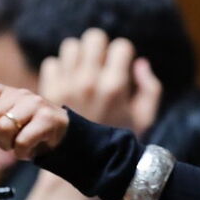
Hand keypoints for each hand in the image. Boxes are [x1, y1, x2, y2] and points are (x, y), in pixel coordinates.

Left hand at [0, 56, 68, 159]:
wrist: (64, 135)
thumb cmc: (31, 127)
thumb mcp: (10, 119)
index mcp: (6, 95)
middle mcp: (19, 95)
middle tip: (5, 142)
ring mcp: (34, 105)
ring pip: (4, 130)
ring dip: (8, 146)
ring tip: (20, 145)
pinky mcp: (47, 119)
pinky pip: (21, 142)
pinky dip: (21, 153)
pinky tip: (30, 151)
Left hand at [39, 28, 161, 136]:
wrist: (83, 162)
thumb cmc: (119, 140)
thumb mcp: (144, 118)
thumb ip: (150, 87)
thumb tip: (140, 62)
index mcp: (115, 87)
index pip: (121, 46)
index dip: (124, 53)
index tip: (122, 65)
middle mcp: (90, 81)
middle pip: (94, 37)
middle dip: (101, 46)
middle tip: (102, 62)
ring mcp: (67, 85)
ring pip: (71, 46)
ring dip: (79, 55)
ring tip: (84, 70)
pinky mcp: (49, 91)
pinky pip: (51, 62)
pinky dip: (60, 69)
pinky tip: (68, 82)